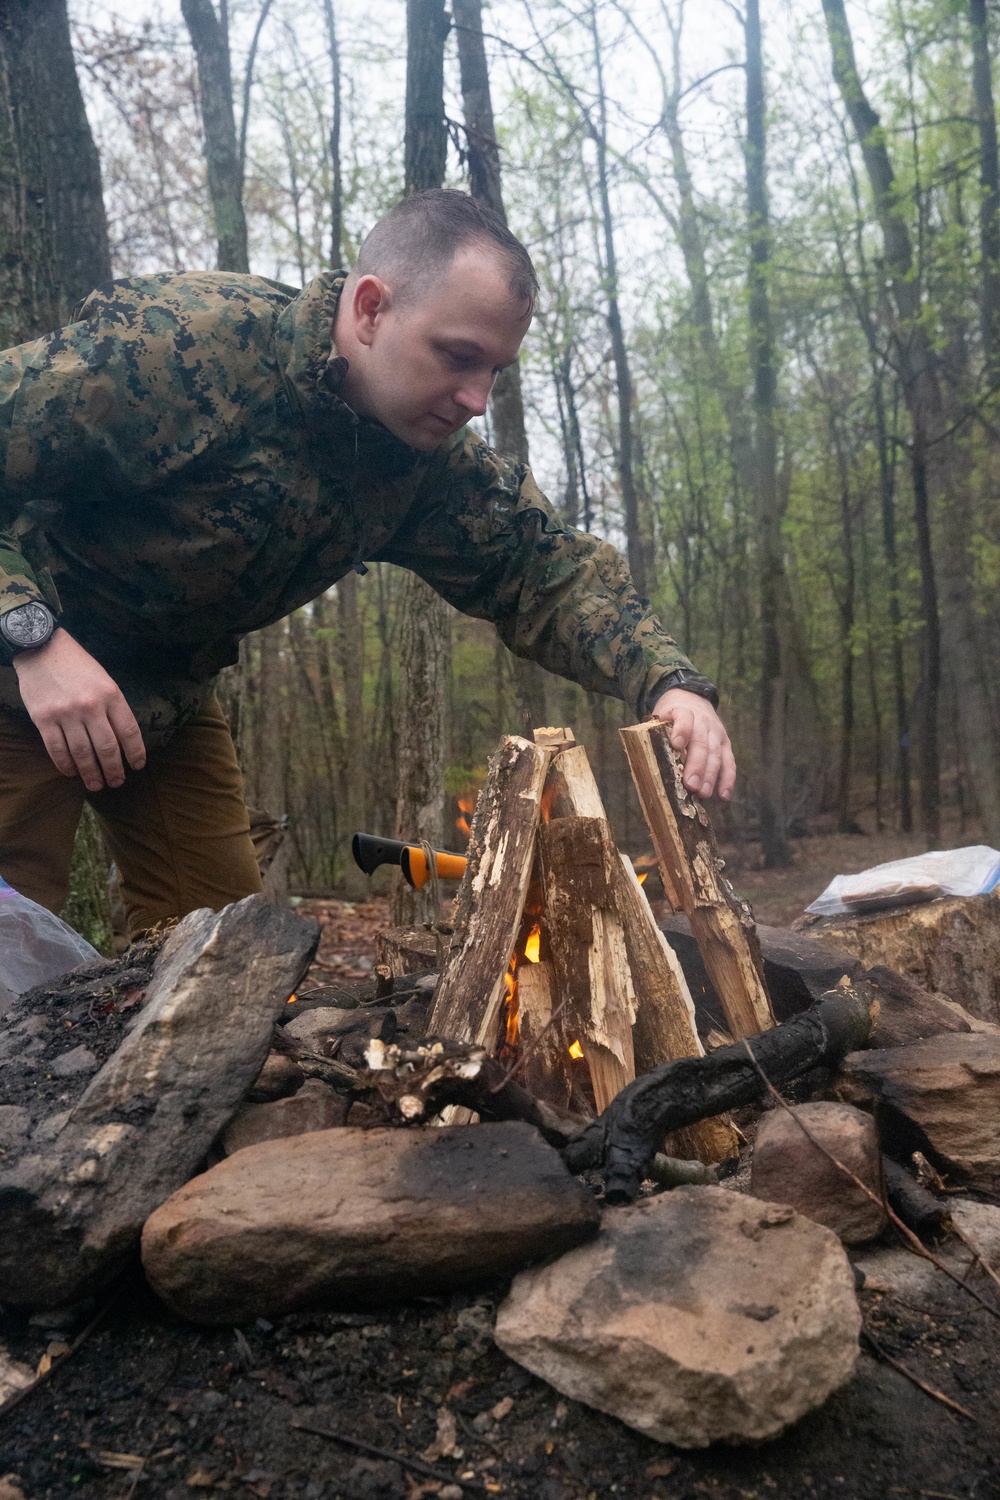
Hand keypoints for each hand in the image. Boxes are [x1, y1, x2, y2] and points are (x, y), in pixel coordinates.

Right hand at [14, 627, 145, 791]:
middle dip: (114, 770)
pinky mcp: (43, 719)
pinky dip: (66, 765)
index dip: (136, 753)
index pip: (129, 731)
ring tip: (96, 785)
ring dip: (91, 773)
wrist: (41, 649)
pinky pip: (57, 750)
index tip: (137, 766)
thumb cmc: (77, 665)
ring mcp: (65, 713)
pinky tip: (72, 772)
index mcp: (111, 695)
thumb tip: (122, 740)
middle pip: (107, 748)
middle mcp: (90, 706)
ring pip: (82, 753)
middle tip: (117, 783)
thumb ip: (113, 707)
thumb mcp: (104, 680)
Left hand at [650, 687, 735, 801]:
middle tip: (691, 785)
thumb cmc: (670, 716)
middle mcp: (703, 721)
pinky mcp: (725, 743)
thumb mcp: (660, 717)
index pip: (684, 718)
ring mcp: (716, 733)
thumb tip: (642, 763)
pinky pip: (729, 762)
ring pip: (716, 754)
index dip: (682, 730)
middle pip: (701, 743)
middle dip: (697, 765)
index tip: (676, 744)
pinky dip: (727, 779)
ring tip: (703, 793)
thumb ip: (654, 734)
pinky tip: (723, 795)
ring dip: (711, 776)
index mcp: (683, 711)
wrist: (691, 698)